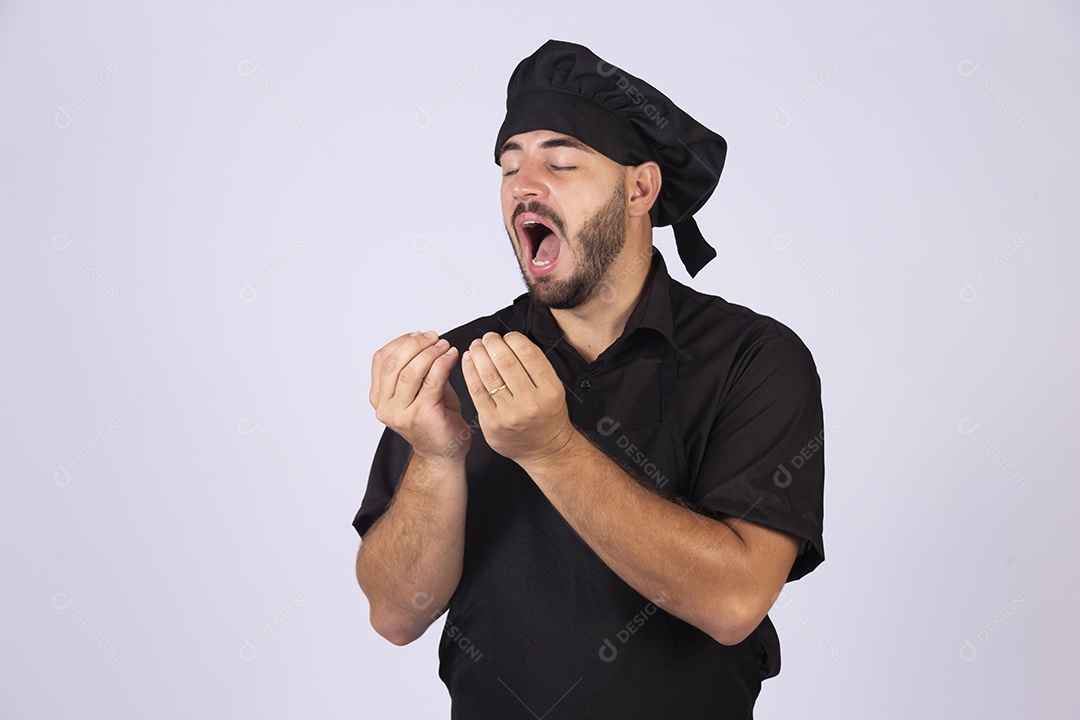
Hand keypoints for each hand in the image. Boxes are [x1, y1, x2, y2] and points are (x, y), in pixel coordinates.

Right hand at [370, 331, 470, 461]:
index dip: (400, 342)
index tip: (419, 334)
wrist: (444, 452)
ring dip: (430, 353)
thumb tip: (428, 340)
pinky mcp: (422, 415)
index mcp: (379, 398)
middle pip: (393, 363)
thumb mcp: (419, 389)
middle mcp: (385, 407)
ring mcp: (401, 413)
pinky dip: (443, 363)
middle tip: (434, 337)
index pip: (381, 360)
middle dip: (415, 344)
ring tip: (444, 346)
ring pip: (411, 371)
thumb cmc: (435, 419)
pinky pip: (432, 381)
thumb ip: (417, 368)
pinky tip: (451, 356)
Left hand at [461, 331, 573, 464]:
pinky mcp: (492, 422)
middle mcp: (531, 402)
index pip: (528, 354)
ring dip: (479, 354)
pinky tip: (468, 361)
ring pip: (488, 374)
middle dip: (492, 343)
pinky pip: (476, 391)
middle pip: (506, 361)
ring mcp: (510, 414)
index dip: (513, 339)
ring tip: (476, 346)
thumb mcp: (554, 388)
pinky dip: (469, 371)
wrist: (545, 449)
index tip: (507, 336)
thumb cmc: (547, 415)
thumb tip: (511, 341)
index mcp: (550, 390)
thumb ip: (536, 366)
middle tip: (488, 338)